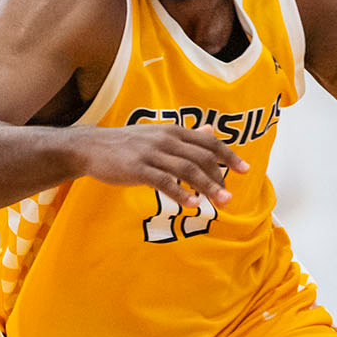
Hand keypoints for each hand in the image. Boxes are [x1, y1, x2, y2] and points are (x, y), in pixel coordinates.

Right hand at [77, 124, 247, 210]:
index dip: (229, 155)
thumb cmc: (127, 143)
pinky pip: (165, 182)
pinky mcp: (138, 168)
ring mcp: (152, 154)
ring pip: (187, 170)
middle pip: (202, 158)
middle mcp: (166, 139)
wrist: (92, 147)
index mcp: (173, 131)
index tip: (245, 170)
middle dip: (220, 177)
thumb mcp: (158, 134)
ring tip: (219, 202)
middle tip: (229, 197)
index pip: (208, 142)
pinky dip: (181, 194)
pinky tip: (192, 205)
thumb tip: (211, 131)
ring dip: (207, 187)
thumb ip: (186, 136)